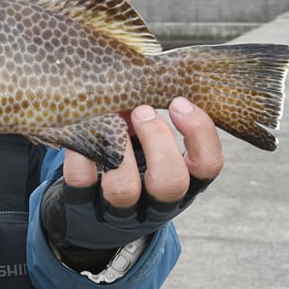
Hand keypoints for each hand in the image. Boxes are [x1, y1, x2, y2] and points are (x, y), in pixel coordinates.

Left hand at [41, 97, 223, 266]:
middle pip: (170, 183)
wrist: (89, 215)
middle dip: (157, 139)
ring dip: (117, 146)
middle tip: (142, 110)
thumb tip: (145, 73)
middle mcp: (155, 204)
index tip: (179, 103)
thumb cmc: (131, 165)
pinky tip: (80, 129)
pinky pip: (80, 178)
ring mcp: (118, 211)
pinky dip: (79, 149)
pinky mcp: (82, 207)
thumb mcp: (155, 149)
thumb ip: (159, 119)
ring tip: (111, 119)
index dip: (199, 132)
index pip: (208, 165)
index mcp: (183, 184)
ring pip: (123, 189)